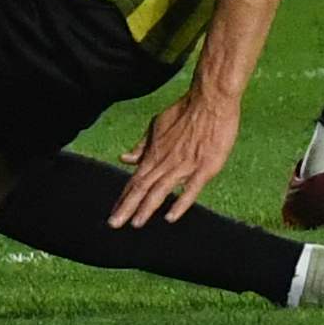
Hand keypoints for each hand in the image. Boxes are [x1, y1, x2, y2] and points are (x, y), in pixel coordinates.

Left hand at [111, 82, 241, 222]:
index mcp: (155, 153)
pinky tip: (170, 217)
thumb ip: (142, 146)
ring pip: (161, 190)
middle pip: (143, 188)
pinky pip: (190, 189)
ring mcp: (185, 166)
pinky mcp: (205, 168)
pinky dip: (179, 203)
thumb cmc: (184, 112)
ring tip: (135, 223)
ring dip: (147, 208)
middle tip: (113, 224)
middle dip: (127, 207)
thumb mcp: (157, 126)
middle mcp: (166, 162)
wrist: (210, 101)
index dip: (124, 198)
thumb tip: (124, 158)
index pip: (135, 180)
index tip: (114, 214)